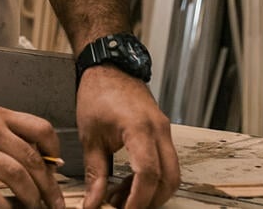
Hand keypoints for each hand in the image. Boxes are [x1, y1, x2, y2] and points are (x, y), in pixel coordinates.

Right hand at [0, 103, 65, 208]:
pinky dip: (3, 207)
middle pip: (32, 159)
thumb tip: (40, 157)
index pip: (41, 129)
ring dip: (32, 198)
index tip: (56, 168)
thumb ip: (8, 133)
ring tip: (36, 208)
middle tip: (55, 202)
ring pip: (16, 176)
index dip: (55, 151)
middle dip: (49, 186)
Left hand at [75, 66, 178, 208]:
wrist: (108, 67)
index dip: (138, 199)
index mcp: (139, 129)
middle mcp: (159, 130)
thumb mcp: (91, 137)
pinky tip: (128, 184)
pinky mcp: (162, 132)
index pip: (148, 173)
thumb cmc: (98, 93)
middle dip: (150, 200)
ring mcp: (164, 130)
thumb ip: (95, 173)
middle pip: (169, 178)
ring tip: (122, 198)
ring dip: (152, 192)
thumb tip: (93, 203)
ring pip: (172, 173)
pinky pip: (166, 162)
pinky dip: (152, 178)